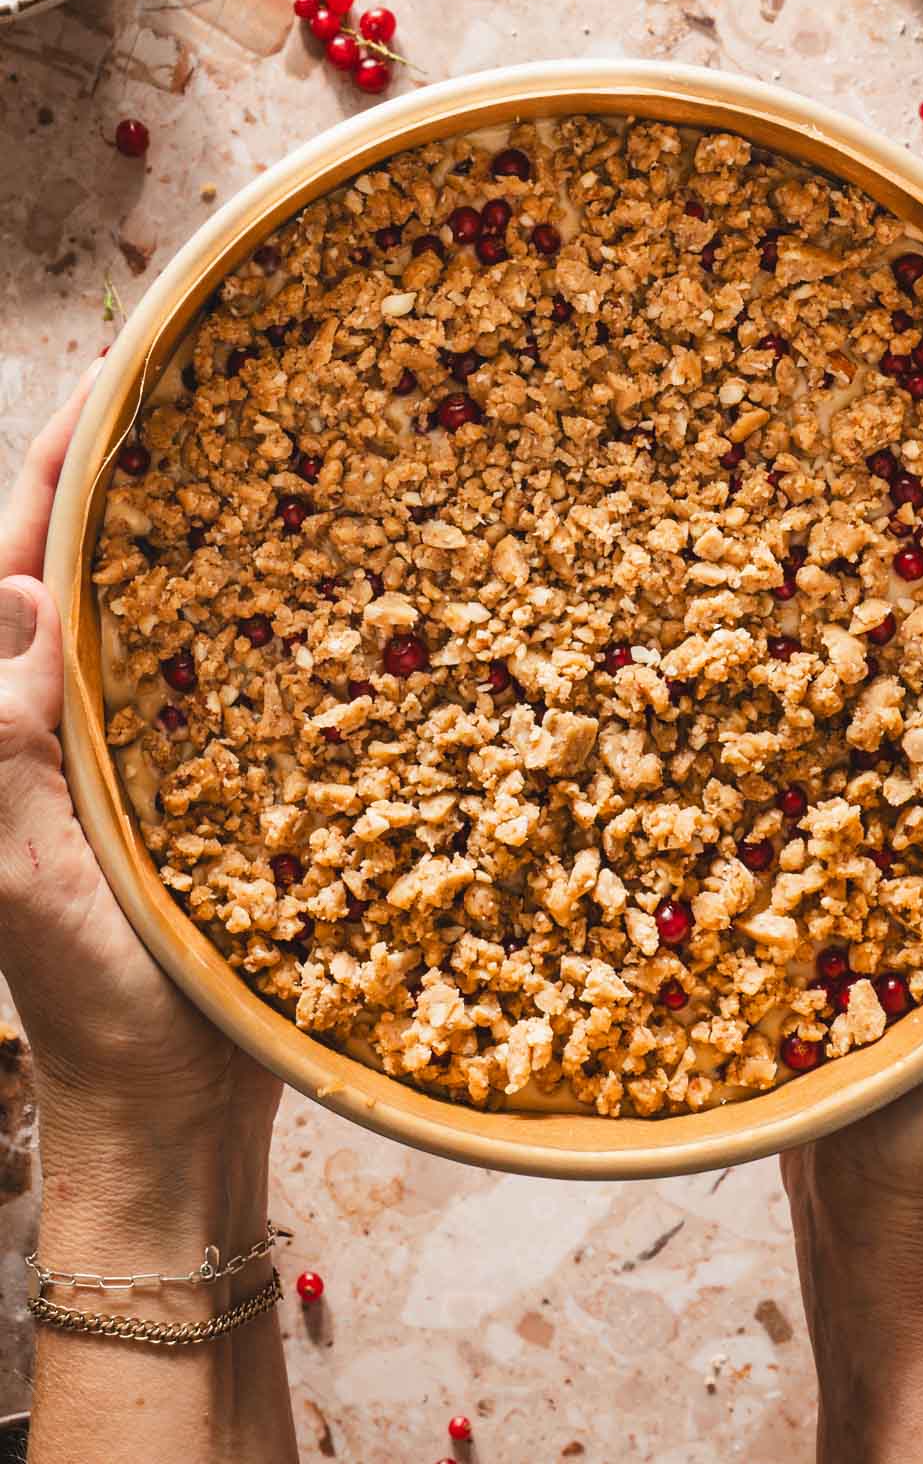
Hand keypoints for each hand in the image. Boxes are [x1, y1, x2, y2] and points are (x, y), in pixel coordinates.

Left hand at [0, 368, 280, 1155]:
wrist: (174, 1104)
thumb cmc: (93, 1004)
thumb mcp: (21, 875)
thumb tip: (13, 603)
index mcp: (21, 719)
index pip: (27, 560)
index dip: (62, 463)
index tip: (118, 373)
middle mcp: (85, 714)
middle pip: (102, 562)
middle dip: (140, 467)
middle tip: (213, 374)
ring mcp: (156, 747)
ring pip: (178, 610)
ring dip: (212, 529)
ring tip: (278, 445)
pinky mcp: (224, 784)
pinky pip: (246, 678)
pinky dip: (276, 618)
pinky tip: (335, 581)